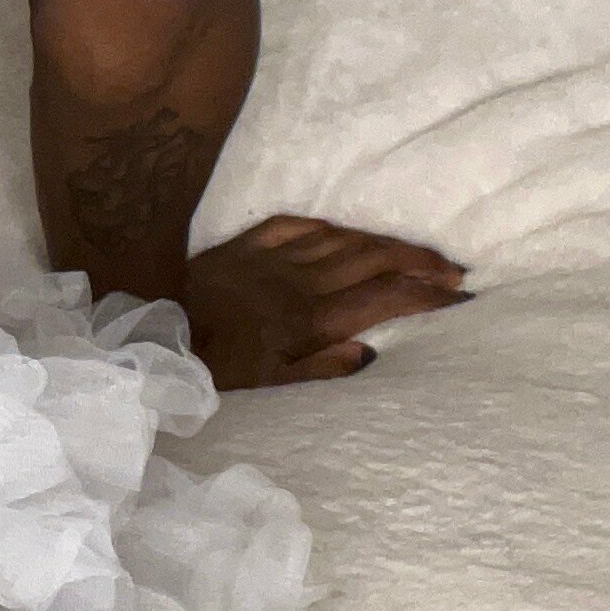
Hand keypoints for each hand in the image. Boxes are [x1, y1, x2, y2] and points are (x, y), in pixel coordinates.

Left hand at [182, 213, 471, 389]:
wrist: (150, 329)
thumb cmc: (212, 367)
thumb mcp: (266, 385)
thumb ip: (319, 369)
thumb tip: (368, 354)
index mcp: (309, 318)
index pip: (383, 298)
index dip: (425, 293)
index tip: (459, 295)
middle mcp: (299, 280)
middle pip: (373, 259)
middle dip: (418, 260)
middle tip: (453, 267)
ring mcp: (272, 256)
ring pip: (342, 238)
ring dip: (383, 242)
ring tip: (412, 250)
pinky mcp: (245, 243)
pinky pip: (297, 224)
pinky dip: (328, 227)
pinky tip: (343, 232)